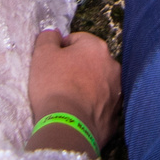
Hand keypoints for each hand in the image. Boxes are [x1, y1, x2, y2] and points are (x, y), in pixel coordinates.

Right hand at [26, 29, 119, 153]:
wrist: (68, 126)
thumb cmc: (54, 86)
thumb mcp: (42, 55)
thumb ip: (48, 38)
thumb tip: (53, 33)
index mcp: (97, 48)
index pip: (77, 39)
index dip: (61, 50)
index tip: (51, 64)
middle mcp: (113, 66)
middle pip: (90, 61)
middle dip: (76, 67)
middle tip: (58, 81)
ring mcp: (117, 91)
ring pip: (98, 82)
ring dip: (86, 86)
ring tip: (68, 98)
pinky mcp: (116, 114)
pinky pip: (101, 104)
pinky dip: (92, 105)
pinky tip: (77, 112)